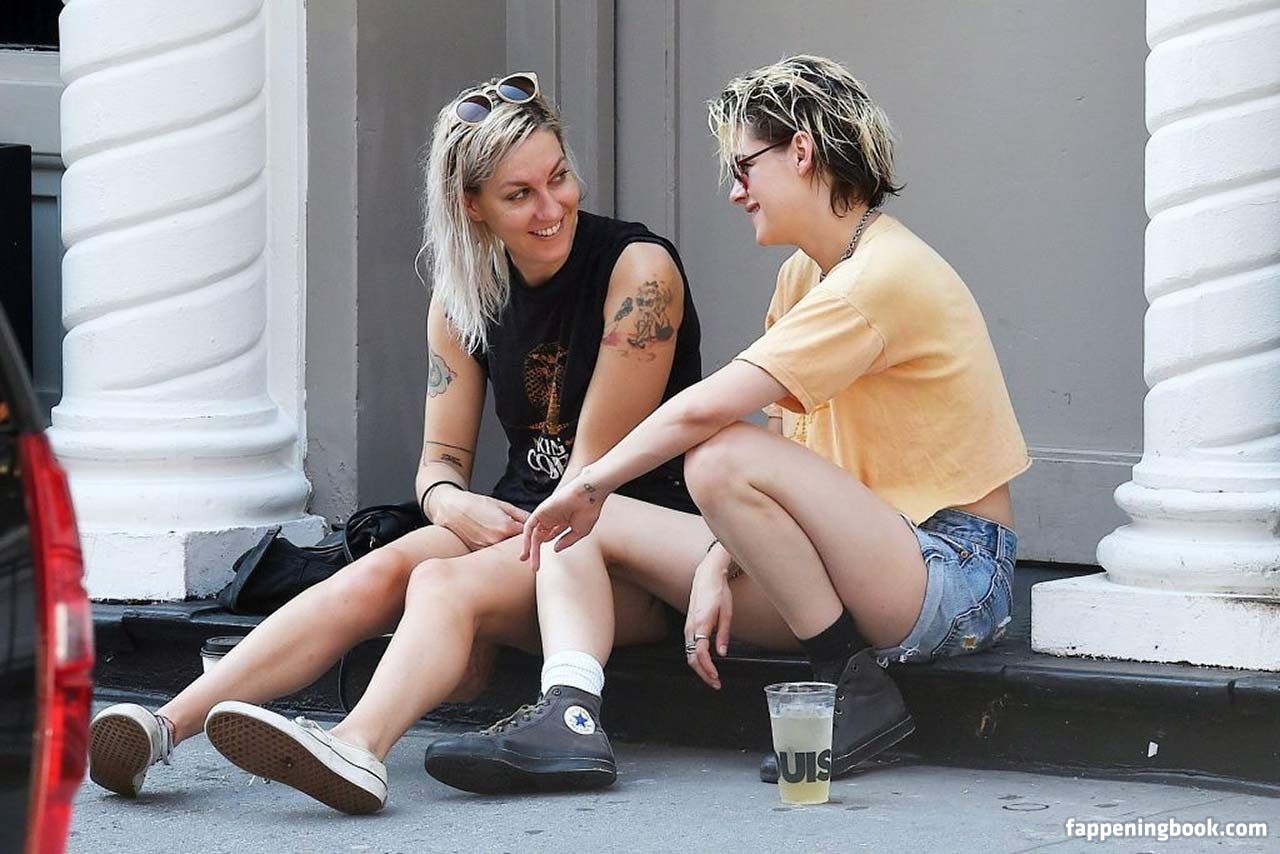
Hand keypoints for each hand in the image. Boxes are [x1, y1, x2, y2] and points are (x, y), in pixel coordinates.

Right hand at [432, 488, 528, 549]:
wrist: (453, 509)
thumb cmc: (477, 504)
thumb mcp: (503, 505)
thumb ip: (522, 515)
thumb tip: (535, 523)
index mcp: (506, 527)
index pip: (528, 537)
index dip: (533, 536)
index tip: (535, 535)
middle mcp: (497, 541)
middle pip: (518, 548)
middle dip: (522, 545)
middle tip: (522, 540)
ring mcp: (486, 550)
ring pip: (505, 554)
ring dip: (509, 550)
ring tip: (503, 539)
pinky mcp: (477, 554)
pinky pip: (493, 556)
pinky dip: (497, 552)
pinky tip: (494, 544)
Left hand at [520, 474, 608, 569]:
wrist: (589, 495)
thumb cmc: (588, 510)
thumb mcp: (579, 531)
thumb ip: (566, 541)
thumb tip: (555, 549)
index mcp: (562, 521)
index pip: (550, 536)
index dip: (545, 548)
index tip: (541, 561)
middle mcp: (552, 518)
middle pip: (540, 538)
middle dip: (535, 552)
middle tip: (533, 567)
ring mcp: (546, 515)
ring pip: (534, 534)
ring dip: (531, 549)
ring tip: (530, 562)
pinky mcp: (541, 511)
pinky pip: (530, 526)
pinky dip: (526, 538)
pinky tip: (528, 550)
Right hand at [684, 544, 733, 689]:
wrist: (706, 577)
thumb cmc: (718, 592)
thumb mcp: (727, 613)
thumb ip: (723, 634)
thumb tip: (722, 653)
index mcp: (700, 624)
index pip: (700, 653)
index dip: (708, 669)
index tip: (716, 678)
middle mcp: (690, 627)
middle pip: (692, 658)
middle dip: (703, 674)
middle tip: (716, 684)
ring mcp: (687, 627)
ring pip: (689, 655)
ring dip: (700, 668)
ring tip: (712, 677)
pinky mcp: (689, 626)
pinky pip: (690, 647)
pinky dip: (697, 659)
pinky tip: (706, 664)